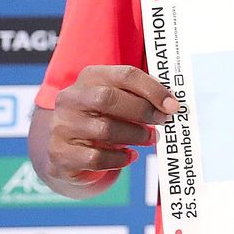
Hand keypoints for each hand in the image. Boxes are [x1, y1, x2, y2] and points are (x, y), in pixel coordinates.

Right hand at [47, 65, 177, 182]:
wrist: (68, 153)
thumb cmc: (103, 121)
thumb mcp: (118, 103)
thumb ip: (140, 98)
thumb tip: (170, 105)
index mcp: (89, 78)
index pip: (124, 75)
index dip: (153, 89)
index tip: (173, 105)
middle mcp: (70, 99)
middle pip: (108, 98)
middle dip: (143, 111)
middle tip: (163, 121)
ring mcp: (62, 126)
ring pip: (105, 129)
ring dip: (136, 135)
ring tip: (149, 138)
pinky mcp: (61, 154)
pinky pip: (96, 157)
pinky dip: (119, 158)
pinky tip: (129, 156)